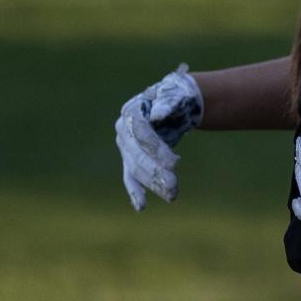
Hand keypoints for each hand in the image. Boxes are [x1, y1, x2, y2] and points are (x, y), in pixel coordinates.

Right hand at [114, 64, 202, 210]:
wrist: (173, 102)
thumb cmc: (176, 96)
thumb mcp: (177, 93)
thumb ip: (168, 101)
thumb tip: (158, 114)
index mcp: (132, 111)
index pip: (142, 133)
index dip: (157, 149)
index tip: (176, 163)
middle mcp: (123, 129)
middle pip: (137, 154)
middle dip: (156, 171)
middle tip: (174, 186)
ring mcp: (125, 145)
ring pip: (136, 169)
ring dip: (153, 184)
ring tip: (172, 195)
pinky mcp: (131, 158)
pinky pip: (130, 177)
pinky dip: (135, 191)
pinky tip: (141, 207)